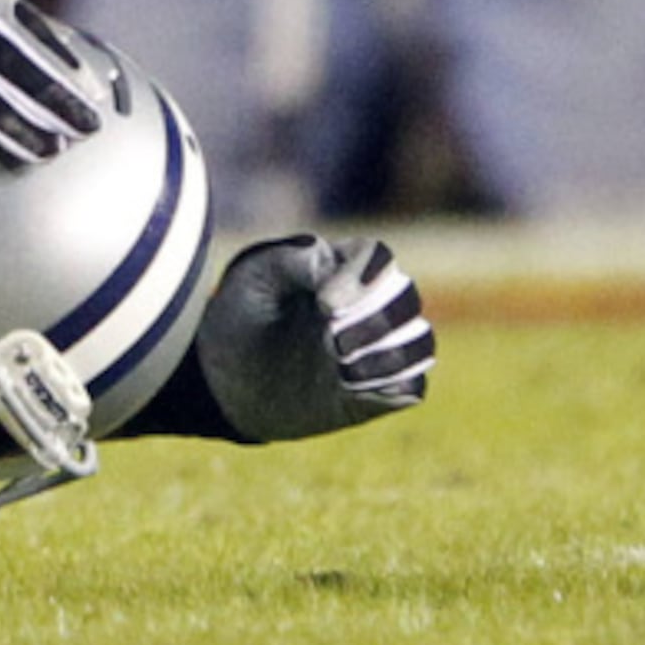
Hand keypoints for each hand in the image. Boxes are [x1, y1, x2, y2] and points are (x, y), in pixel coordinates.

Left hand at [194, 235, 433, 441]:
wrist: (226, 383)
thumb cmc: (239, 321)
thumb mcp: (250, 281)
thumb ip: (289, 259)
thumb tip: (329, 255)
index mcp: (340, 268)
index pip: (377, 258)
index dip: (363, 279)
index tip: (325, 306)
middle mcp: (368, 304)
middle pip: (405, 297)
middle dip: (375, 319)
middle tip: (330, 341)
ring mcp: (378, 347)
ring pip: (418, 341)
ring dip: (388, 355)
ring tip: (341, 367)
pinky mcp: (381, 389)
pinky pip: (412, 385)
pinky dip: (391, 385)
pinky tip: (349, 388)